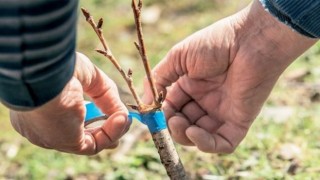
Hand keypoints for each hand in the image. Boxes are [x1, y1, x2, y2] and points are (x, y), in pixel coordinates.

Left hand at [10, 52, 129, 154]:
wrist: (43, 73)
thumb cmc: (59, 68)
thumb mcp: (88, 77)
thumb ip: (105, 95)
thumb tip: (122, 114)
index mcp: (40, 107)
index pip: (66, 119)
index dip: (90, 117)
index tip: (108, 112)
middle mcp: (43, 127)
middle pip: (78, 135)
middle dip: (103, 130)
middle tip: (122, 121)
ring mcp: (54, 137)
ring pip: (89, 142)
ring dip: (112, 131)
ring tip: (126, 118)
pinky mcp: (66, 142)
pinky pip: (95, 144)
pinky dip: (112, 133)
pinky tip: (122, 119)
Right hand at [144, 0, 316, 152]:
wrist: (250, 40)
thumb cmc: (215, 44)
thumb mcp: (178, 57)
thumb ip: (159, 78)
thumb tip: (144, 103)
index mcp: (191, 86)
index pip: (171, 107)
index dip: (161, 114)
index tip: (151, 115)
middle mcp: (205, 101)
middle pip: (184, 125)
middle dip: (172, 126)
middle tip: (170, 119)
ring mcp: (222, 113)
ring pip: (200, 137)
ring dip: (185, 136)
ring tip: (181, 124)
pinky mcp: (238, 122)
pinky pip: (222, 144)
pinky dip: (206, 144)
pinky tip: (194, 131)